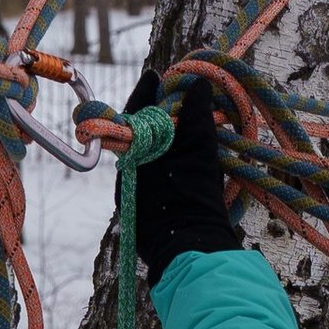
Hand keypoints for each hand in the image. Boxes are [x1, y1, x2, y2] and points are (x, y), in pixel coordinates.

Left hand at [132, 84, 244, 281]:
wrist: (191, 252)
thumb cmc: (190, 200)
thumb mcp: (199, 151)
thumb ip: (197, 115)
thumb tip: (198, 84)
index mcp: (132, 155)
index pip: (134, 113)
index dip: (147, 92)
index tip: (156, 75)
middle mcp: (129, 174)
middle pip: (142, 134)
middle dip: (160, 115)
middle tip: (178, 97)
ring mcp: (137, 195)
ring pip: (149, 155)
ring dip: (167, 139)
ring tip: (187, 124)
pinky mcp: (148, 213)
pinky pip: (156, 176)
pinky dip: (170, 162)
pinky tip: (187, 159)